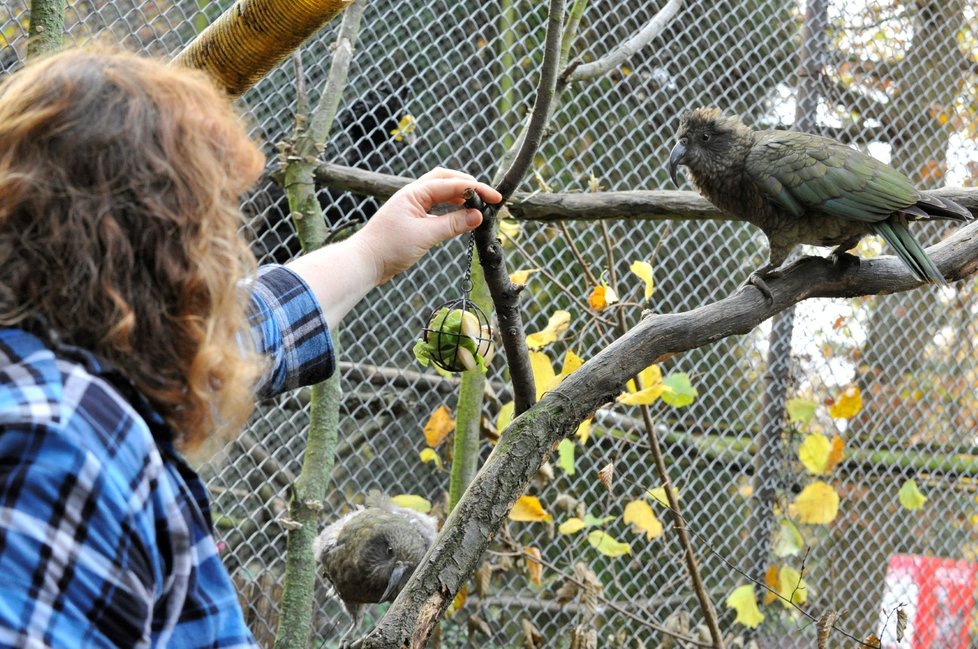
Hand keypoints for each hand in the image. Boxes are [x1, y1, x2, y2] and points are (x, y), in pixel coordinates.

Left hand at [286, 168, 500, 327]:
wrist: (364, 263)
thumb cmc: (389, 248)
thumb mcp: (426, 235)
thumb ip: (453, 224)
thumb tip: (478, 216)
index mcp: (415, 192)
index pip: (452, 184)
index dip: (477, 189)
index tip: (496, 198)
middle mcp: (413, 195)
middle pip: (446, 180)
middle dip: (469, 185)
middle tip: (488, 197)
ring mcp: (412, 206)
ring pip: (441, 193)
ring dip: (461, 197)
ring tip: (479, 207)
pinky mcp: (412, 220)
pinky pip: (437, 208)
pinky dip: (452, 209)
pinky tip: (462, 217)